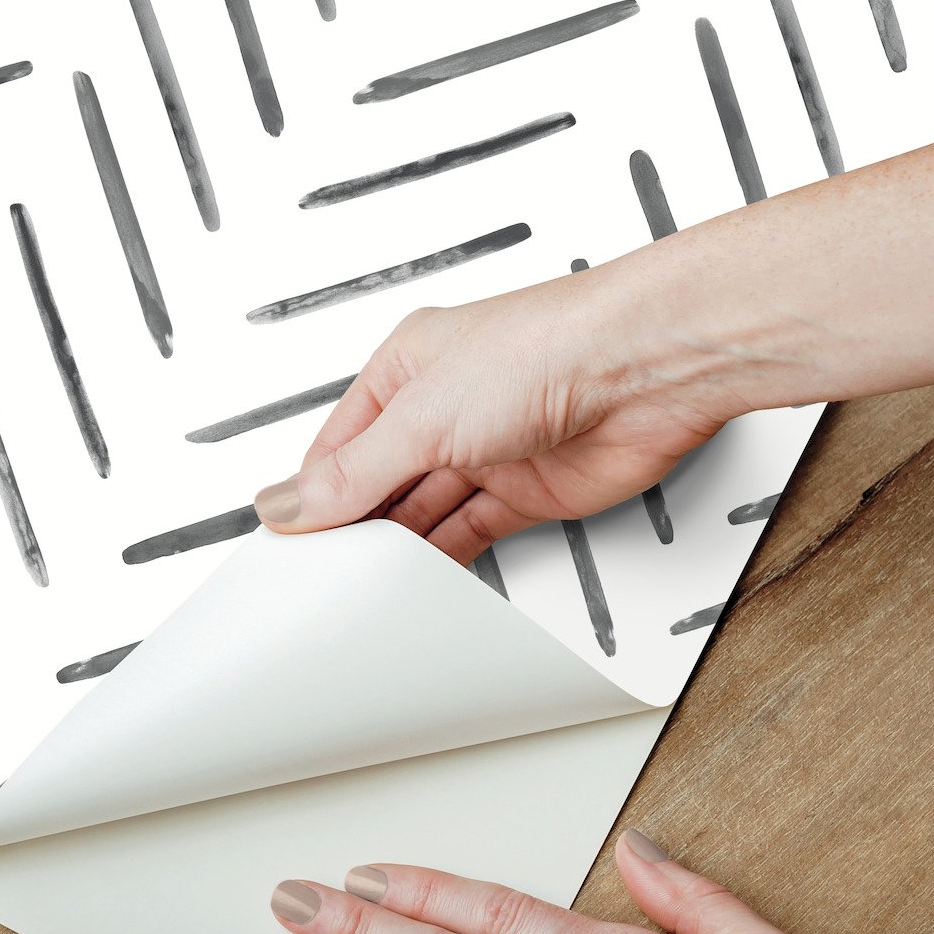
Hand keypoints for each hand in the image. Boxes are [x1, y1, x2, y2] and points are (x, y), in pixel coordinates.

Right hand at [253, 270, 736, 564]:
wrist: (645, 370)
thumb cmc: (546, 348)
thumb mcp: (422, 416)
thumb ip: (355, 472)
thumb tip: (288, 501)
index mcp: (407, 368)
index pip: (340, 443)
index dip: (313, 492)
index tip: (288, 541)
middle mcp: (446, 407)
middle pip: (381, 481)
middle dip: (355, 524)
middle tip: (323, 573)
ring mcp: (488, 449)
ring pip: (425, 511)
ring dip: (400, 546)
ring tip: (365, 585)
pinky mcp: (529, 491)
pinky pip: (472, 531)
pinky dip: (447, 558)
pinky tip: (421, 580)